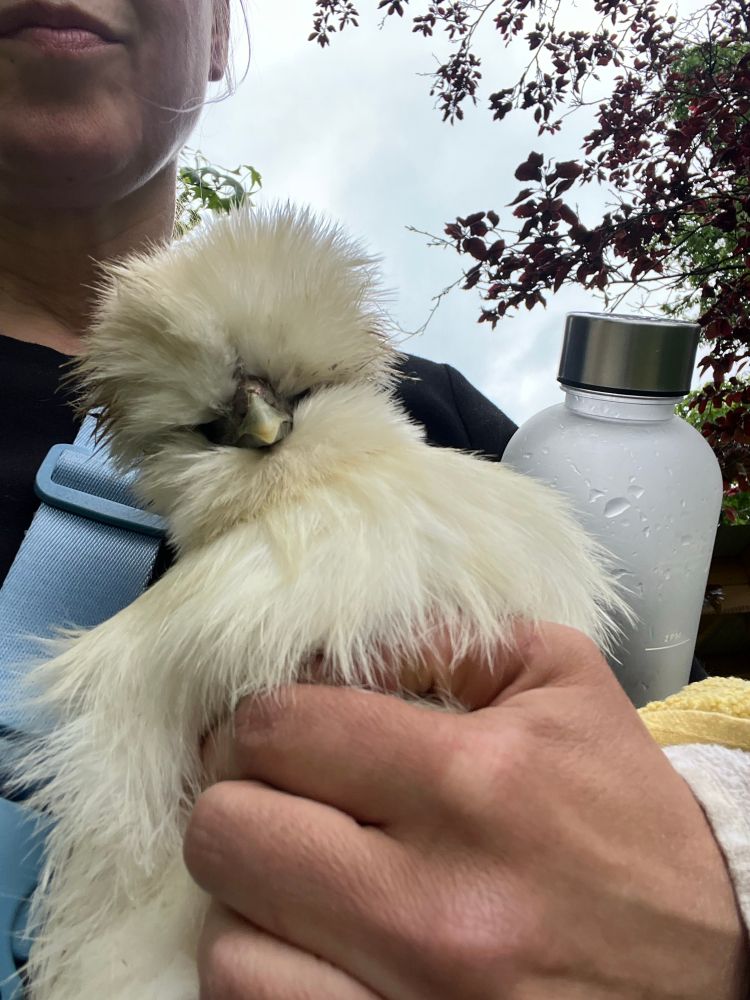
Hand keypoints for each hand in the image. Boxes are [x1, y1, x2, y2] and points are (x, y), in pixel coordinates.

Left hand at [184, 623, 747, 998]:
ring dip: (250, 893)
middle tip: (275, 791)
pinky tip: (308, 940)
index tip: (282, 728)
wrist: (711, 970)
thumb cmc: (628, 821)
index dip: (263, 718)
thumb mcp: (566, 685)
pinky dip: (265, 969)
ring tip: (298, 874)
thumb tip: (341, 641)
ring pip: (227, 935)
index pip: (281, 728)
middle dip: (239, 794)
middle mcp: (434, 901)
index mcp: (474, 781)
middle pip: (228, 828)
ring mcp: (410, 997)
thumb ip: (452, 641)